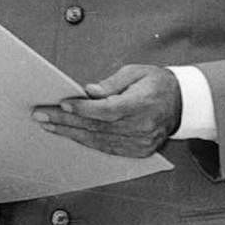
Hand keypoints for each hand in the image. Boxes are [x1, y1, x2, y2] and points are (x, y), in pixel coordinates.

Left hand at [32, 64, 181, 157]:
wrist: (183, 103)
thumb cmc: (157, 83)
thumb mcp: (136, 72)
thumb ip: (112, 83)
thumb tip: (88, 91)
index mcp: (143, 105)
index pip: (108, 110)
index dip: (83, 109)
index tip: (62, 103)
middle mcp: (143, 127)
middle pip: (97, 127)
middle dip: (66, 121)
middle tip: (41, 115)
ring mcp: (141, 143)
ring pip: (99, 141)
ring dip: (70, 133)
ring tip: (49, 124)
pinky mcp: (139, 151)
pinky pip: (107, 148)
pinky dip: (86, 141)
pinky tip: (69, 134)